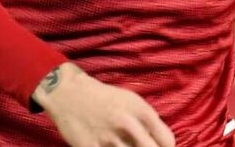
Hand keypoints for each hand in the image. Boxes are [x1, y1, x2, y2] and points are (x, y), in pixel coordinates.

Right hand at [31, 62, 175, 146]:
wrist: (68, 94)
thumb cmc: (103, 98)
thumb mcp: (131, 101)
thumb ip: (148, 121)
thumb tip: (164, 143)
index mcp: (140, 111)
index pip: (167, 141)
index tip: (156, 146)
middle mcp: (126, 124)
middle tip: (137, 146)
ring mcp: (108, 138)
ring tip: (119, 144)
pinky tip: (106, 146)